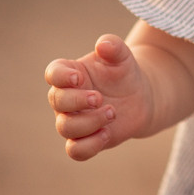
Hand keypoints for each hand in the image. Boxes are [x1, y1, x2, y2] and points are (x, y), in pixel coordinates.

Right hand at [45, 34, 152, 160]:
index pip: (53, 73)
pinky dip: (89, 145)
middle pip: (56, 101)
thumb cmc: (124, 72)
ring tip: (112, 112)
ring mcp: (74, 120)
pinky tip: (107, 133)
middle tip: (100, 98)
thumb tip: (103, 44)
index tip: (79, 78)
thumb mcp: (123, 56)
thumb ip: (113, 47)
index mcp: (70, 73)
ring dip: (88, 122)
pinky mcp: (85, 139)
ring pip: (65, 127)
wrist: (139, 96)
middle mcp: (66, 98)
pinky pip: (75, 150)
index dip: (61, 77)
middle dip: (77, 101)